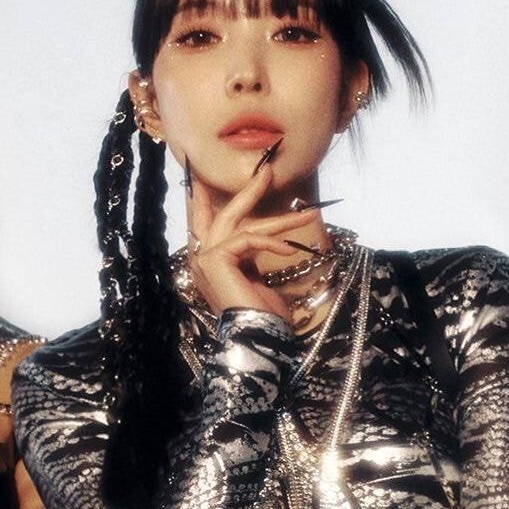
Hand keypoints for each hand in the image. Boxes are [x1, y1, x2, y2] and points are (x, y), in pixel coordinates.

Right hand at [189, 165, 317, 319]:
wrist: (258, 337)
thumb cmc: (260, 314)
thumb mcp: (255, 276)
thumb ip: (250, 254)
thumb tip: (261, 236)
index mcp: (208, 263)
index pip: (203, 223)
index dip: (203, 200)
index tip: (203, 179)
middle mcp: (201, 259)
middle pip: (222, 215)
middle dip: (247, 192)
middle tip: (268, 172)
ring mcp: (205, 259)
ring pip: (240, 224)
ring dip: (278, 218)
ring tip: (307, 213)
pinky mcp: (215, 260)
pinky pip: (247, 239)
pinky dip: (270, 242)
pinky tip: (290, 249)